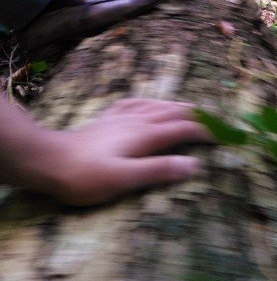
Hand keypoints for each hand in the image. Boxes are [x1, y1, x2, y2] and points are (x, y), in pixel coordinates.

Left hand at [29, 99, 210, 205]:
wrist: (48, 160)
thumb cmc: (85, 175)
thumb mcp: (123, 178)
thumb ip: (158, 170)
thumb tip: (193, 164)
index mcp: (145, 135)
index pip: (183, 129)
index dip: (206, 131)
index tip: (225, 135)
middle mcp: (137, 120)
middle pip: (173, 112)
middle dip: (197, 115)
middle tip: (216, 119)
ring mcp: (121, 117)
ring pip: (156, 104)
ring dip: (177, 105)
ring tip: (191, 107)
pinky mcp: (107, 119)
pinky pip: (134, 102)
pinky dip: (149, 101)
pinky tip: (147, 103)